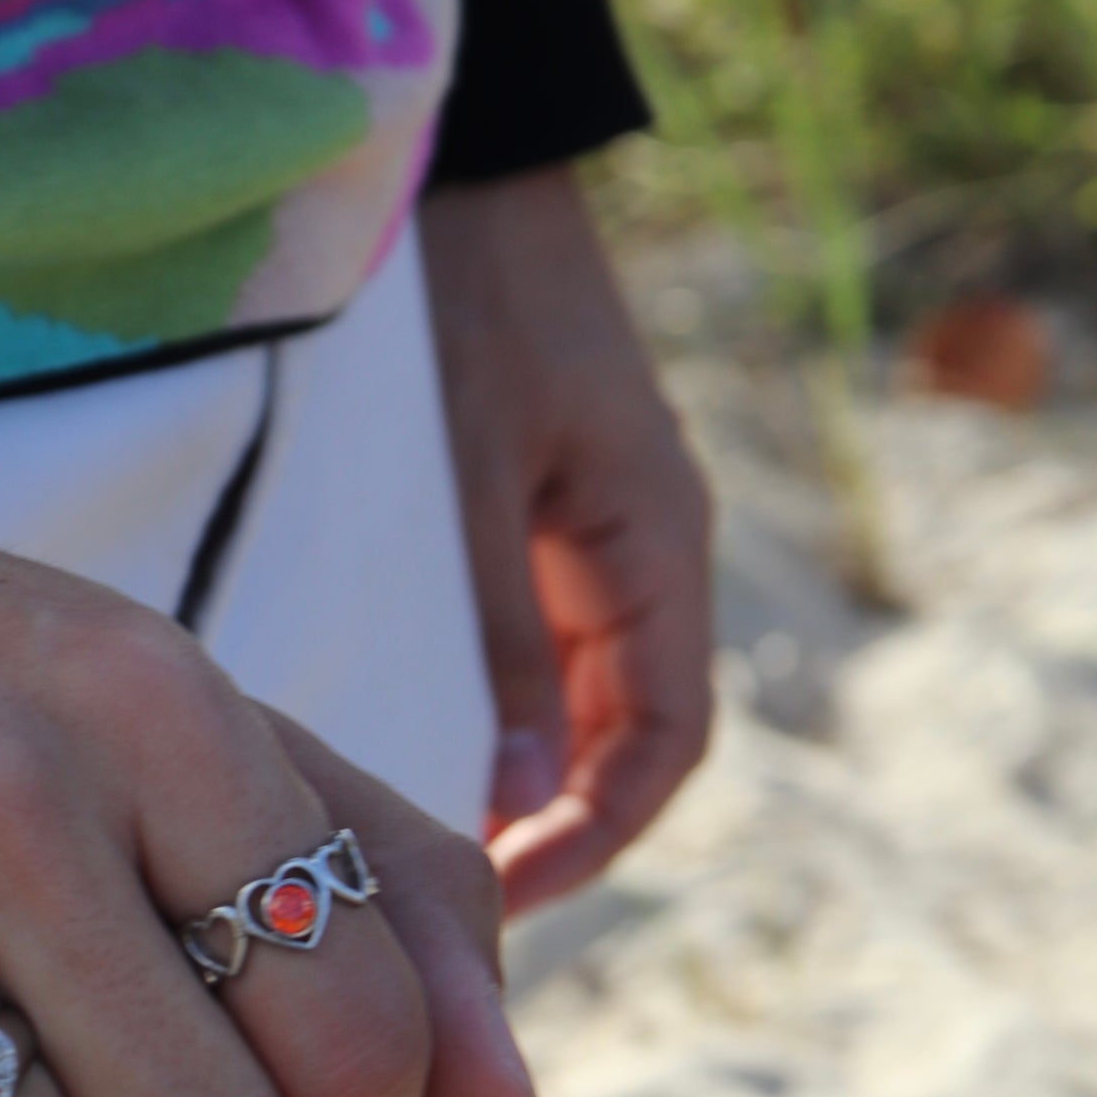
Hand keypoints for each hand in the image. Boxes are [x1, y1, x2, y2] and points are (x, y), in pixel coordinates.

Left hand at [419, 167, 714, 915]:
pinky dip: (503, 722)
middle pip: (629, 740)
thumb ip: (502, 639)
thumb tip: (519, 797)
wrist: (466, 191)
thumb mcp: (474, 484)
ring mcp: (596, 547)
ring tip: (440, 857)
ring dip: (530, 787)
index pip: (662, 741)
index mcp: (657, 550)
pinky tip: (434, 759)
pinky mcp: (544, 532)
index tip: (508, 895)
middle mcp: (643, 561)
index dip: (597, 833)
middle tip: (458, 905)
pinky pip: (544, 656)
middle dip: (559, 831)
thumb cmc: (471, 316)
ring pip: (584, 707)